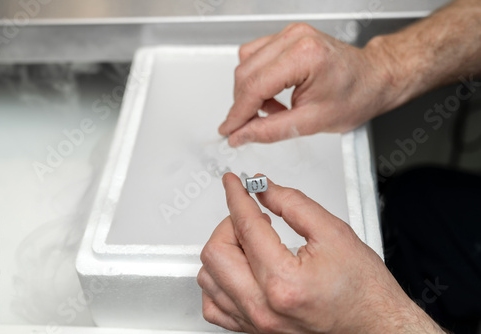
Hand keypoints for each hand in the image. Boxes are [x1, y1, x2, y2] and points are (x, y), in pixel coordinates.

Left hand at [197, 173, 444, 332]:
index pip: (245, 225)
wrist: (373, 323)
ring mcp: (256, 322)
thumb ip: (292, 203)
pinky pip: (213, 306)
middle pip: (216, 251)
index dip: (236, 196)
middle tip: (250, 215)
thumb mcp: (333, 232)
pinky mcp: (254, 330)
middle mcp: (263, 306)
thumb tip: (263, 188)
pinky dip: (217, 282)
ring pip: (208, 277)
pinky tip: (236, 268)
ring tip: (249, 242)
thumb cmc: (362, 288)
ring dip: (223, 250)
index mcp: (283, 280)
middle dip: (229, 223)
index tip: (232, 182)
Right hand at [218, 23, 394, 145]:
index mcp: (304, 56)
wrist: (373, 79)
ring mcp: (290, 34)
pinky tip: (273, 94)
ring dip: (250, 91)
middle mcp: (295, 38)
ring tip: (272, 109)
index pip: (255, 86)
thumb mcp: (311, 123)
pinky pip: (256, 56)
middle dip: (242, 104)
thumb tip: (241, 135)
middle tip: (247, 127)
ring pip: (247, 63)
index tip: (228, 130)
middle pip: (246, 72)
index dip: (238, 113)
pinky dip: (258, 79)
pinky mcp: (287, 37)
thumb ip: (270, 130)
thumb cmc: (355, 96)